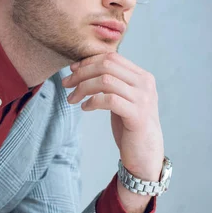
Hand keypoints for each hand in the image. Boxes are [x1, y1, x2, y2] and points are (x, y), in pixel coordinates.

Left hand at [62, 52, 164, 181]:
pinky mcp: (137, 115)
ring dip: (83, 88)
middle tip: (66, 84)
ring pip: (105, 80)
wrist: (145, 155)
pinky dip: (92, 101)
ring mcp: (143, 99)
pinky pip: (109, 100)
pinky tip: (85, 108)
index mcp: (142, 76)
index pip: (112, 57)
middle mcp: (145, 84)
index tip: (72, 70)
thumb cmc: (129, 127)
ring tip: (72, 99)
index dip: (89, 61)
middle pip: (107, 65)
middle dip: (82, 73)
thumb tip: (84, 70)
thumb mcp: (122, 100)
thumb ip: (112, 84)